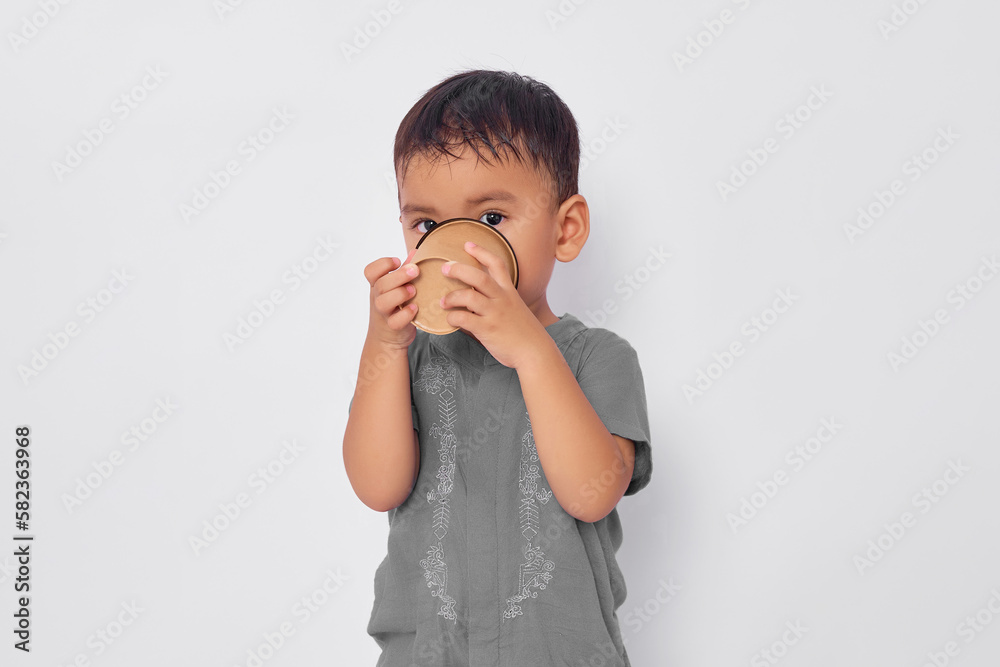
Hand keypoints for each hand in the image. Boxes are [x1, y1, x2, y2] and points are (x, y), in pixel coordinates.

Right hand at [364, 249, 419, 349]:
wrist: (388, 338)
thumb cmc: (395, 307)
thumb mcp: (397, 287)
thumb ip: (405, 270)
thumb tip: (416, 252)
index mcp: (377, 285)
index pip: (370, 271)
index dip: (383, 264)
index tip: (397, 261)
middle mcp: (378, 298)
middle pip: (380, 284)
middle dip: (399, 275)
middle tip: (415, 271)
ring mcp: (384, 313)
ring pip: (383, 302)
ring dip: (400, 294)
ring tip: (413, 290)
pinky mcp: (393, 327)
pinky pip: (395, 321)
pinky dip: (405, 314)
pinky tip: (415, 308)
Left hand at [439, 241, 549, 368]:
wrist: (535, 352)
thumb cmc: (524, 332)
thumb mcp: (515, 309)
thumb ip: (498, 301)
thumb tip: (475, 301)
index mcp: (509, 291)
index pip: (497, 264)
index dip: (481, 252)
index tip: (467, 245)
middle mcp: (502, 299)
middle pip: (479, 277)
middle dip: (459, 269)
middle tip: (445, 268)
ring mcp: (495, 314)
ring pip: (469, 296)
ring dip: (452, 296)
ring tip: (443, 301)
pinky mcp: (488, 329)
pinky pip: (465, 319)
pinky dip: (453, 317)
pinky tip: (450, 320)